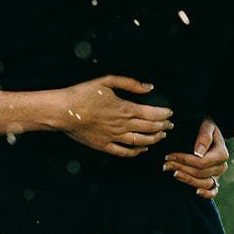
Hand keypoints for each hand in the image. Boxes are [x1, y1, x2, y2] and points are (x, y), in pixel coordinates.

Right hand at [51, 75, 172, 157]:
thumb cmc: (83, 93)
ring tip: (161, 136)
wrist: (63, 110)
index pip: (151, 114)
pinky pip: (125, 152)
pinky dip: (137, 152)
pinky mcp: (105, 146)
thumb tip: (149, 87)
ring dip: (154, 139)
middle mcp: (122, 125)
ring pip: (141, 141)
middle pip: (149, 128)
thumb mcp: (106, 81)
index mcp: (124, 108)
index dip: (163, 114)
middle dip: (163, 126)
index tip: (170, 113)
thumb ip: (130, 83)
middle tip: (170, 125)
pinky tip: (143, 149)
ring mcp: (114, 137)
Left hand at [164, 118, 228, 198]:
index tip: (169, 156)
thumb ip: (204, 137)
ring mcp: (218, 174)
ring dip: (187, 179)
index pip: (201, 162)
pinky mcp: (214, 179)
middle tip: (166, 164)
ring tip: (173, 172)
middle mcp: (221, 166)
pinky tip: (196, 192)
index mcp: (221, 154)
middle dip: (181, 168)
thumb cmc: (207, 126)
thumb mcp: (207, 126)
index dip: (184, 160)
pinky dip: (206, 194)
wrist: (210, 131)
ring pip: (203, 183)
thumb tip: (198, 153)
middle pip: (199, 172)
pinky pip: (213, 191)